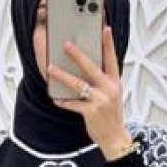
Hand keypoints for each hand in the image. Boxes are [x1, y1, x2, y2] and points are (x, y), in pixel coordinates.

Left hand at [46, 24, 130, 155]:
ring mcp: (100, 101)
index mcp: (115, 82)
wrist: (115, 137)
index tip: (104, 29)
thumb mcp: (112, 94)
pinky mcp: (91, 112)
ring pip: (78, 84)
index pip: (112, 59)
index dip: (108, 44)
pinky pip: (72, 103)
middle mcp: (109, 89)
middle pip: (91, 68)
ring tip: (51, 68)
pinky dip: (63, 101)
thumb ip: (102, 80)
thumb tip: (84, 66)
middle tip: (66, 44)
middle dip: (78, 55)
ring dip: (62, 76)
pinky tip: (55, 97)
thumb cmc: (111, 113)